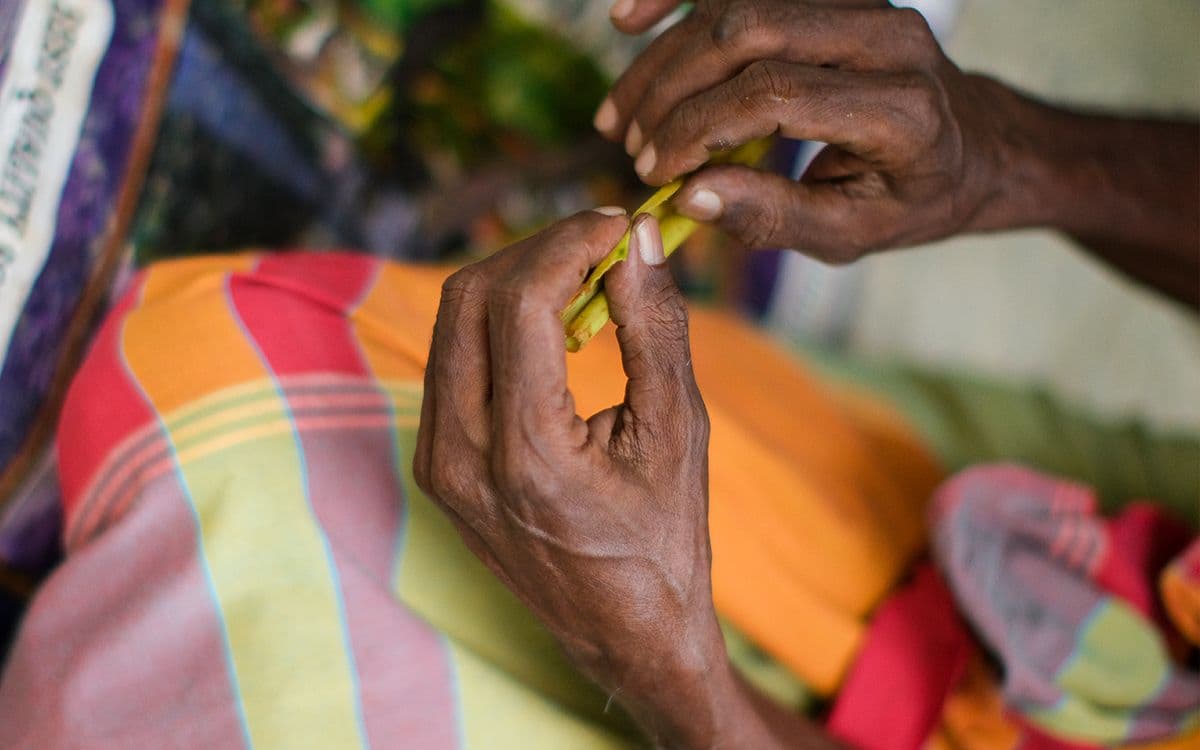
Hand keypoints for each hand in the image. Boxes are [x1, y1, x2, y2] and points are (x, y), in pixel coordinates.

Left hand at [413, 210, 731, 742]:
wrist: (626, 637)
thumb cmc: (664, 543)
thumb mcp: (678, 432)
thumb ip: (655, 328)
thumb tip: (639, 240)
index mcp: (526, 453)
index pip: (523, 301)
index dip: (571, 242)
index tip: (619, 224)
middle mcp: (461, 456)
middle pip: (470, 297)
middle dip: (537, 251)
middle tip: (602, 241)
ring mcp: (438, 464)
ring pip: (453, 323)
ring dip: (515, 282)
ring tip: (584, 277)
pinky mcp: (437, 466)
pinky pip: (453, 363)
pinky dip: (499, 325)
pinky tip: (553, 326)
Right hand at [596, 0, 1023, 261]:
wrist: (969, 148)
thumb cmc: (909, 199)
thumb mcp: (850, 233)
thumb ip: (772, 217)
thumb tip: (687, 197)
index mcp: (899, 109)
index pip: (775, 94)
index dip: (698, 128)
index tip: (655, 172)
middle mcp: (886, 39)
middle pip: (749, 32)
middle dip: (671, 88)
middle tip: (629, 144)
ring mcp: (861, 5)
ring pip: (738, 4)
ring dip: (665, 56)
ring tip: (619, 113)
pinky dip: (681, 1)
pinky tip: (629, 20)